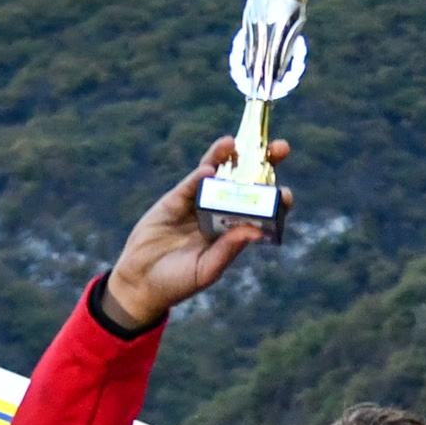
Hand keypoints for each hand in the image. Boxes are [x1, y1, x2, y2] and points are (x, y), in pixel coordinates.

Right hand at [102, 145, 267, 328]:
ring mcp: (198, 203)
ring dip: (229, 155)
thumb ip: (228, 250)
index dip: (275, 200)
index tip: (285, 195)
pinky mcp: (176, 199)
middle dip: (263, 163)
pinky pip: (191, 183)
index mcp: (234, 231)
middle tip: (281, 147)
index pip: (262, 210)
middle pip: (246, 182)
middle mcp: (220, 212)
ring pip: (218, 173)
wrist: (141, 282)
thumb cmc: (177, 282)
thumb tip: (256, 231)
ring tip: (236, 142)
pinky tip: (209, 168)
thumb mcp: (206, 270)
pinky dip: (199, 175)